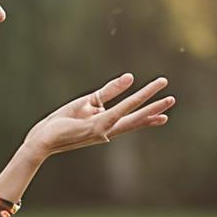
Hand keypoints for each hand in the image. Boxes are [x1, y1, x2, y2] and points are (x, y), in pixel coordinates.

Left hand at [23, 74, 173, 158]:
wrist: (43, 139)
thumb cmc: (62, 122)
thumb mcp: (88, 102)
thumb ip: (109, 91)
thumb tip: (130, 77)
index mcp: (106, 125)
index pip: (131, 119)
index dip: (148, 116)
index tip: (165, 116)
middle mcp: (108, 130)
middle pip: (137, 118)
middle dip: (155, 109)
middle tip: (173, 99)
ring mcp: (104, 130)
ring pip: (131, 113)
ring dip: (149, 103)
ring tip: (167, 96)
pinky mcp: (95, 126)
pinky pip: (116, 111)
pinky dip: (129, 101)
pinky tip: (137, 86)